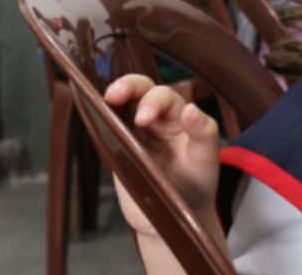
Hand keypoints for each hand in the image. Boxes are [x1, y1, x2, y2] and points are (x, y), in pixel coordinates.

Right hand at [103, 74, 221, 236]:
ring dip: (110, 99)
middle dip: (127, 87)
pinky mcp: (117, 149)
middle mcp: (155, 119)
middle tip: (114, 96)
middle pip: (139, 90)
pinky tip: (95, 117)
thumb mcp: (206, 159)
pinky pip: (106, 128)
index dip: (153, 101)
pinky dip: (99, 118)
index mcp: (178, 116)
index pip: (165, 96)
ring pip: (120, 105)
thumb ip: (204, 134)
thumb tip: (191, 108)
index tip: (143, 119)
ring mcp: (133, 133)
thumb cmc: (196, 182)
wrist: (176, 215)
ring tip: (104, 101)